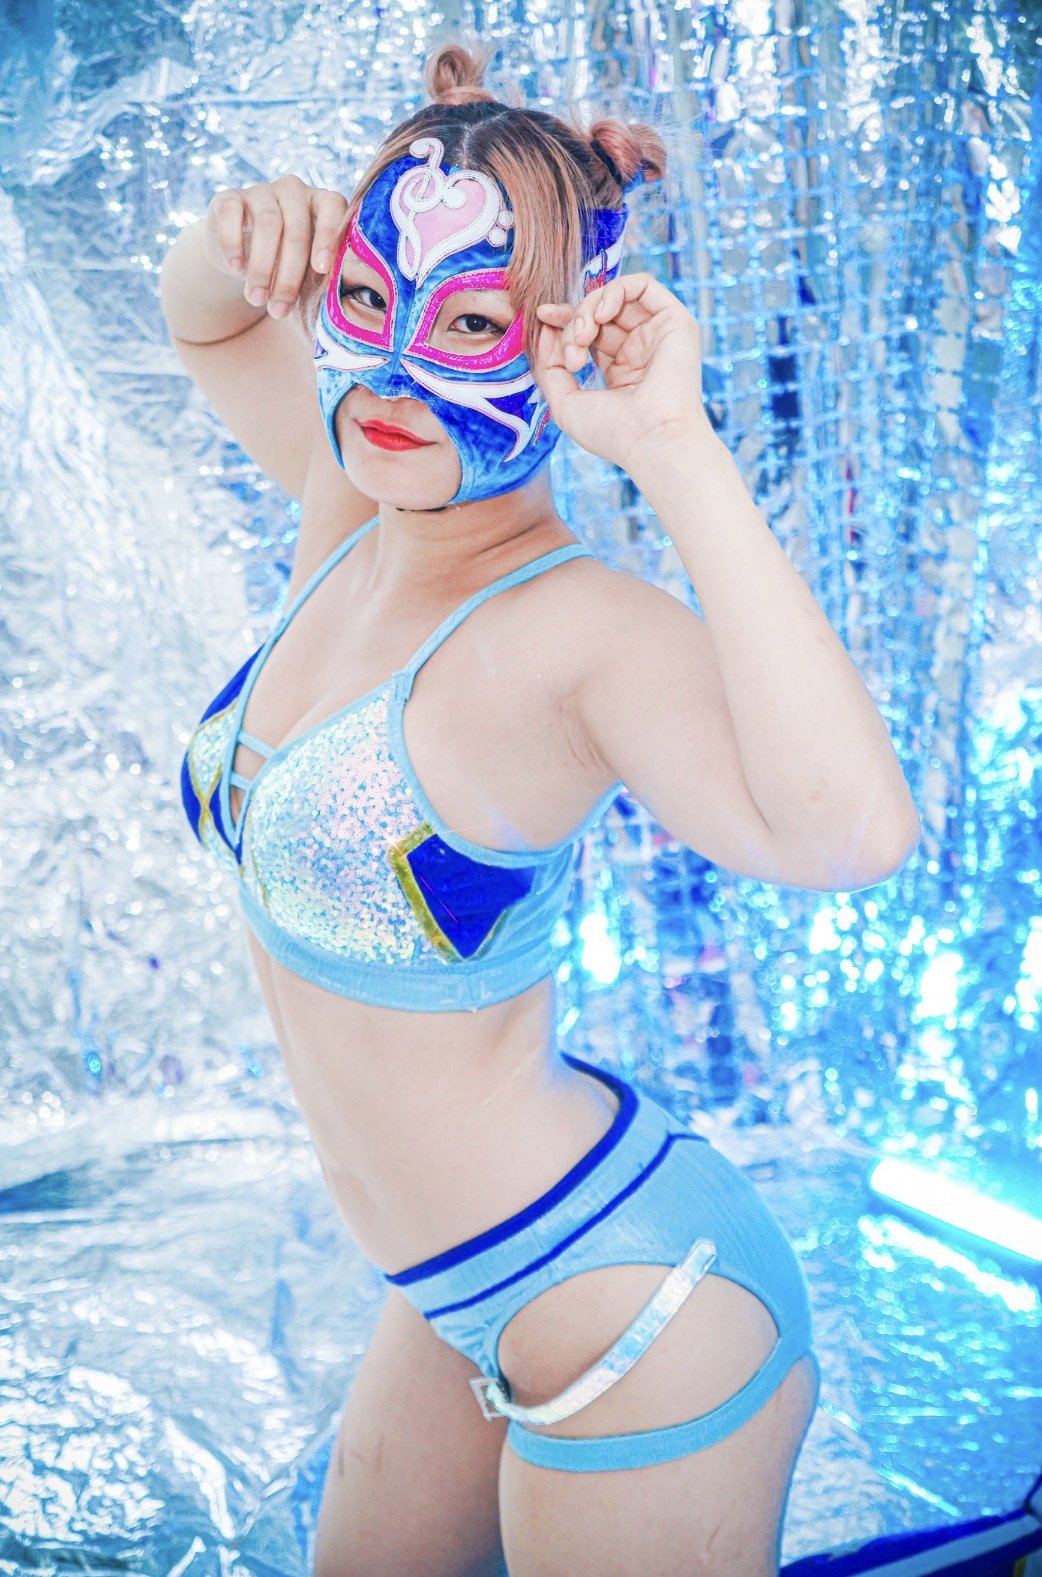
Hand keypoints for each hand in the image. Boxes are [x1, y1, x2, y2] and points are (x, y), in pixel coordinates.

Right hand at [202, 174, 348, 317]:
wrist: (240, 256)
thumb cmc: (284, 265)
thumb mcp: (305, 270)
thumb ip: (319, 276)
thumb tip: (327, 305)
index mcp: (320, 203)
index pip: (333, 206)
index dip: (328, 236)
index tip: (321, 269)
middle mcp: (294, 191)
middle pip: (297, 230)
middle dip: (289, 276)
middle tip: (278, 309)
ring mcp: (262, 191)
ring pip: (268, 224)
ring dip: (262, 268)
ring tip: (256, 298)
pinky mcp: (229, 197)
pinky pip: (232, 214)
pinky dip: (233, 244)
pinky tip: (235, 268)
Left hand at [533, 272, 712, 471]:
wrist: (651, 439)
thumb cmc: (612, 432)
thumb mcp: (566, 402)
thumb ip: (550, 366)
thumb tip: (546, 328)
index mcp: (621, 371)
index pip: (590, 331)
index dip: (564, 319)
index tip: (542, 317)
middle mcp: (641, 351)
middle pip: (599, 313)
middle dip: (574, 321)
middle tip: (572, 351)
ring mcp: (659, 335)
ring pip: (616, 297)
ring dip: (590, 308)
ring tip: (584, 336)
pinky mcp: (675, 321)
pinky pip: (644, 284)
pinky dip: (616, 290)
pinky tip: (602, 314)